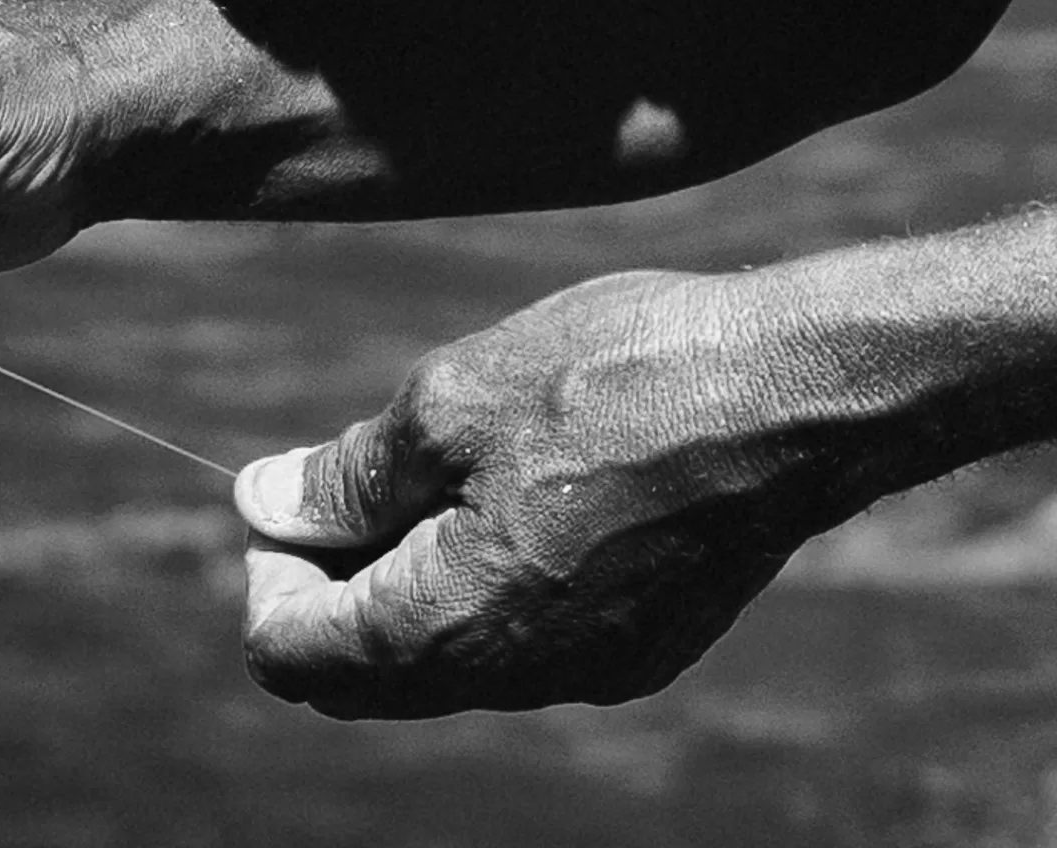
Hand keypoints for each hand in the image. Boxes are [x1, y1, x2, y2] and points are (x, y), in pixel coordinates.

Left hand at [234, 269, 840, 717]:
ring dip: (419, 579)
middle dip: (338, 583)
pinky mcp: (645, 647)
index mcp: (445, 627)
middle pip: (368, 674)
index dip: (269, 570)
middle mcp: (513, 681)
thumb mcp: (453, 398)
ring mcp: (588, 673)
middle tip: (358, 476)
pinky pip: (532, 640)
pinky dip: (498, 582)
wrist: (792, 396)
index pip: (295, 654)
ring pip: (454, 658)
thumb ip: (350, 472)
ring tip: (455, 463)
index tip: (292, 492)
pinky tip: (536, 487)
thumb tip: (264, 505)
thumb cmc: (620, 376)